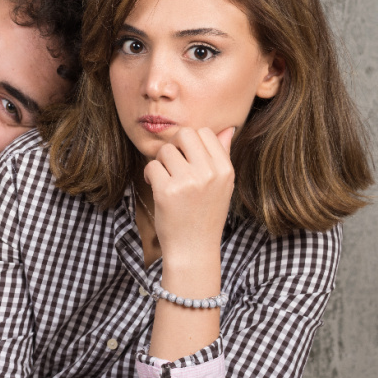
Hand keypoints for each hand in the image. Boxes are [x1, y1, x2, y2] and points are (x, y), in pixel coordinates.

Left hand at [144, 126, 234, 260]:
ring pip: (165, 151)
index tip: (186, 159)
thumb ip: (223, 156)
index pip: (206, 132)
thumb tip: (227, 128)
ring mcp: (188, 182)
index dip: (190, 142)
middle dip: (174, 146)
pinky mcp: (167, 191)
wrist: (193, 249)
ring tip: (165, 180)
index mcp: (225, 170)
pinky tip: (156, 187)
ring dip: (160, 163)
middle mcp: (209, 173)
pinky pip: (152, 166)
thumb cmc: (205, 216)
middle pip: (184, 134)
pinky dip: (149, 175)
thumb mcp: (223, 186)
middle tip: (171, 165)